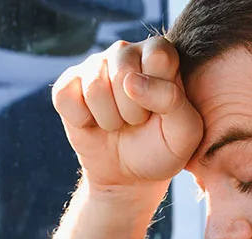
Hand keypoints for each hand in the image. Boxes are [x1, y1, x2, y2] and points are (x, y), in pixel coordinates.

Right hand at [52, 37, 203, 188]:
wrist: (129, 173)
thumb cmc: (161, 148)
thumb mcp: (184, 132)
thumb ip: (173, 100)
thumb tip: (131, 81)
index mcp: (160, 55)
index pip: (158, 57)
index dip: (158, 93)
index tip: (160, 111)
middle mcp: (126, 52)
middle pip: (123, 73)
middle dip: (132, 111)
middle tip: (136, 120)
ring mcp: (94, 65)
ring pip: (94, 88)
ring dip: (109, 119)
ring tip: (118, 123)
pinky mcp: (68, 83)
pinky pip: (67, 98)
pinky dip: (82, 121)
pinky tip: (93, 122)